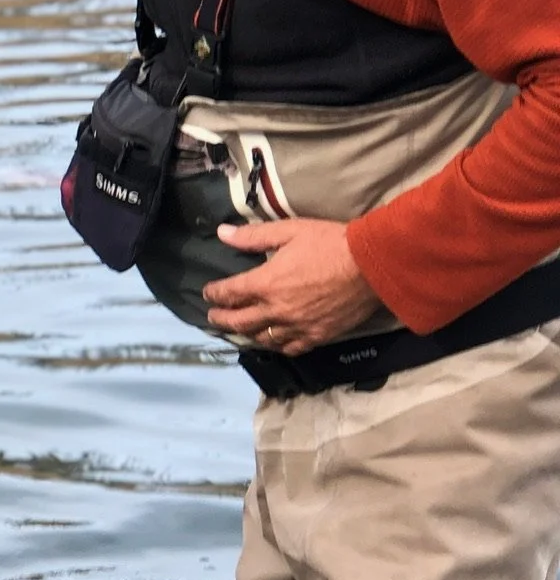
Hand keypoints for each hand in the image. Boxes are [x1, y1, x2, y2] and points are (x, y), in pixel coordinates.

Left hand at [204, 217, 382, 352]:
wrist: (371, 266)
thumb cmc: (330, 243)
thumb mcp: (290, 231)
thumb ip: (253, 236)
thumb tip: (222, 234)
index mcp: (266, 283)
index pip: (229, 293)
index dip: (214, 294)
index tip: (208, 292)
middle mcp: (276, 310)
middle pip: (239, 322)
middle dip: (221, 318)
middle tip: (213, 316)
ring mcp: (296, 327)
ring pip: (262, 338)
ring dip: (246, 334)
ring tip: (239, 330)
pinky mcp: (317, 336)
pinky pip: (290, 348)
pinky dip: (277, 346)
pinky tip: (273, 342)